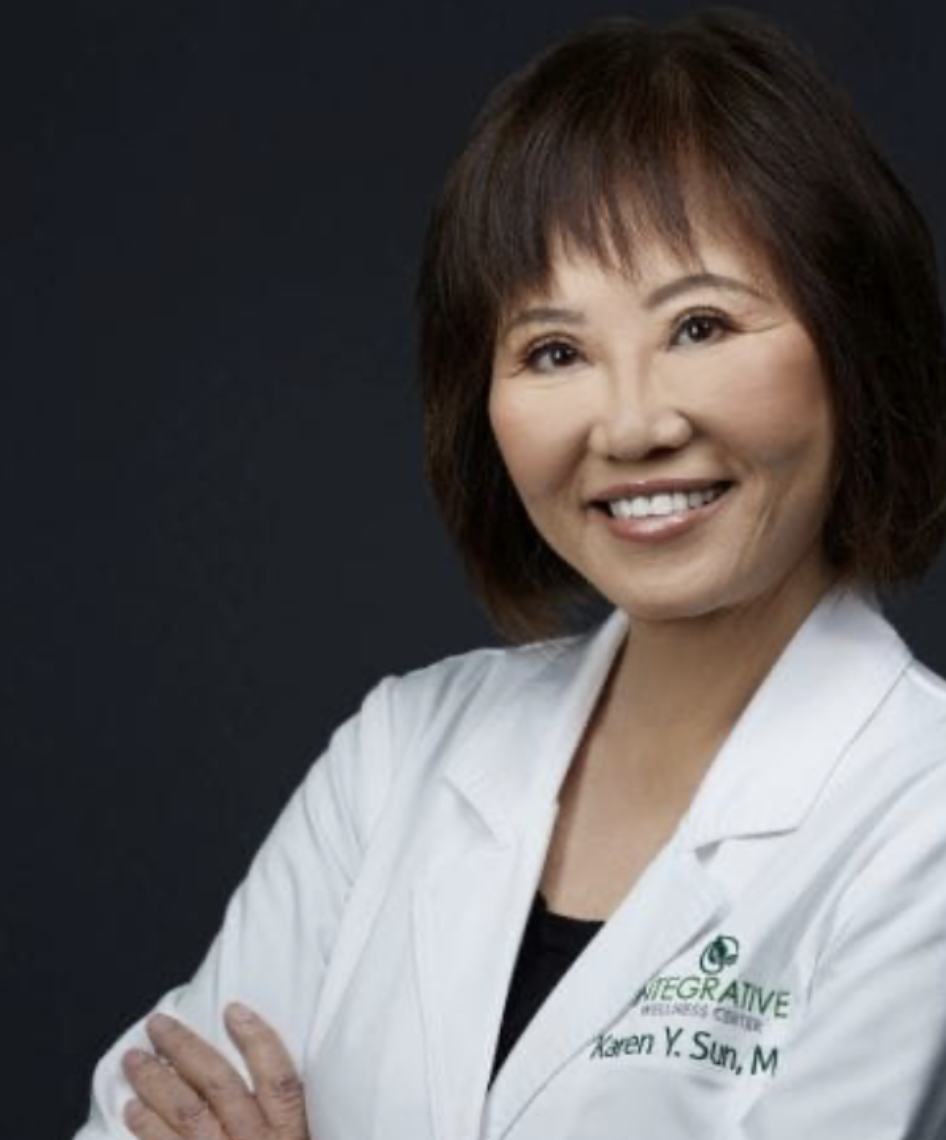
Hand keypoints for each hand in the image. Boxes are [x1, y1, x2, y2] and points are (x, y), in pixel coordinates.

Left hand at [121, 1002, 308, 1138]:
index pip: (279, 1080)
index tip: (233, 1009)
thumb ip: (288, 1115)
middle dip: (186, 1050)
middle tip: (157, 1025)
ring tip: (133, 1058)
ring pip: (188, 1114)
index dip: (258, 1040)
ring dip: (156, 1082)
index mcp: (290, 1135)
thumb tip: (260, 1060)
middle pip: (220, 1087)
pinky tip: (131, 1108)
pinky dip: (146, 1128)